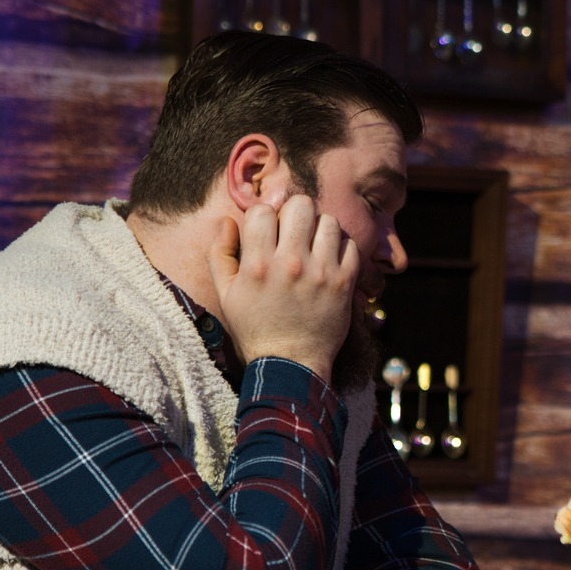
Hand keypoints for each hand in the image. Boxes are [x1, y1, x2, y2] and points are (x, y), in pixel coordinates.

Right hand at [205, 192, 358, 380]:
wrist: (290, 364)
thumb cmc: (255, 328)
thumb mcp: (226, 294)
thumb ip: (219, 254)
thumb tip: (228, 220)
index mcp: (258, 265)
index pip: (263, 210)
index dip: (264, 217)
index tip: (267, 233)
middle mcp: (291, 264)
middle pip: (301, 205)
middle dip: (294, 214)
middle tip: (293, 233)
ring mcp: (321, 272)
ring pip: (329, 221)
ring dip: (319, 230)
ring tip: (313, 247)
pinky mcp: (344, 283)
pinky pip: (350, 245)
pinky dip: (341, 248)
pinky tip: (329, 261)